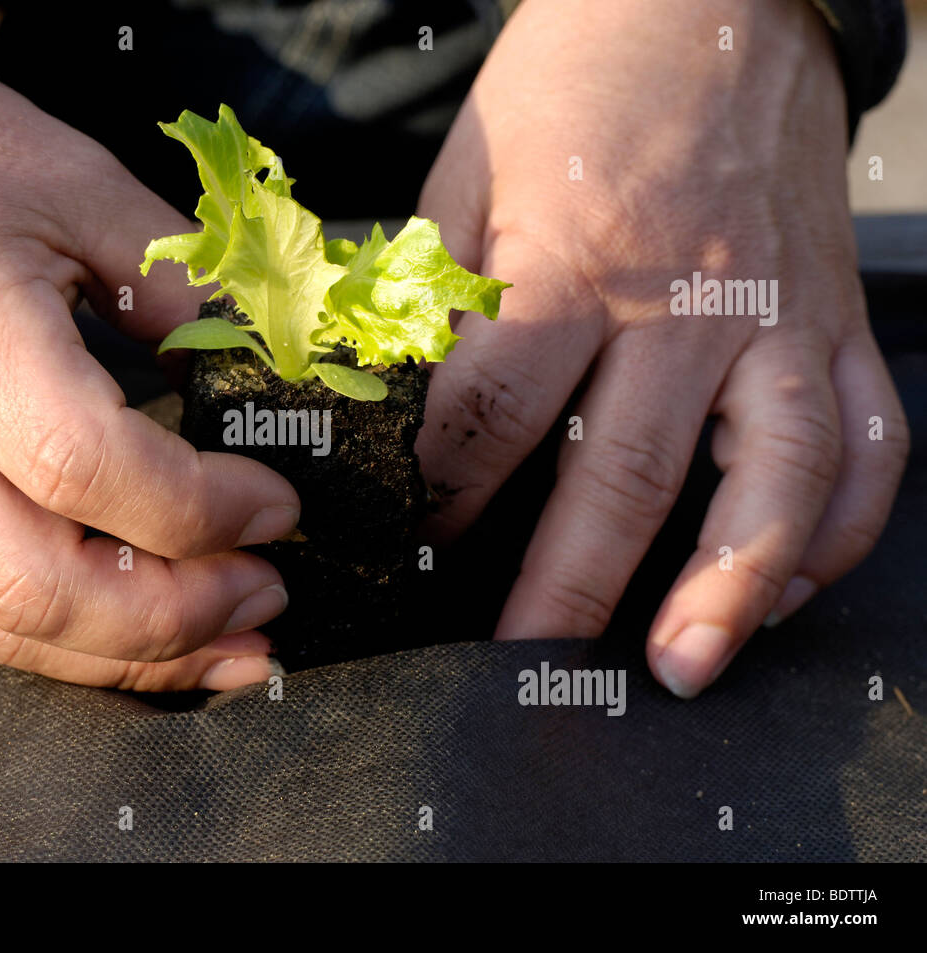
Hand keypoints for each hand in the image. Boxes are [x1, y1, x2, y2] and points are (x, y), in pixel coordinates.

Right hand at [0, 22, 297, 690]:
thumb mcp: (72, 184)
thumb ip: (175, 284)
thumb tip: (259, 366)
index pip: (88, 470)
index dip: (202, 508)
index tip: (278, 506)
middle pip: (41, 592)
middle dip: (176, 618)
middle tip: (265, 596)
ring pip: (1, 625)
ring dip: (127, 654)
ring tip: (226, 639)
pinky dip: (65, 630)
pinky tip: (134, 619)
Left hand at [416, 0, 908, 696]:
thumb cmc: (579, 81)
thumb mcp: (471, 171)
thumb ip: (444, 293)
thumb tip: (407, 405)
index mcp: (575, 257)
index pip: (497, 415)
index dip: (447, 494)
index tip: (423, 546)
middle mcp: (687, 299)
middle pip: (627, 473)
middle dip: (569, 587)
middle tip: (529, 665)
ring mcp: (778, 312)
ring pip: (778, 473)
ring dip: (732, 584)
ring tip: (685, 668)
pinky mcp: (835, 316)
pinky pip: (869, 438)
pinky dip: (838, 526)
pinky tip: (788, 584)